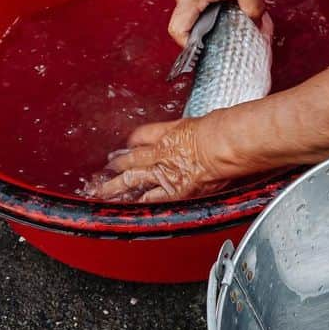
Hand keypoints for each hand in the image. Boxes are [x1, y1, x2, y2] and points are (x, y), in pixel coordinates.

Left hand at [95, 117, 232, 202]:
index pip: (142, 136)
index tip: (128, 145)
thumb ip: (193, 130)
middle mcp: (162, 153)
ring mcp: (165, 172)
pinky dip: (141, 202)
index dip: (133, 141)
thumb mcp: (204, 122)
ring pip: (132, 178)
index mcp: (170, 133)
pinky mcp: (174, 190)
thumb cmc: (222, 130)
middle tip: (106, 168)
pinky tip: (130, 207)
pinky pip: (152, 198)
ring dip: (116, 186)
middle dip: (117, 163)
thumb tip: (198, 131)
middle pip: (131, 158)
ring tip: (102, 191)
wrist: (226, 144)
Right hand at [168, 0, 263, 46]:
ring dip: (204, 16)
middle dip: (203, 31)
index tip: (206, 48)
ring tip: (223, 16)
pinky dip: (203, 5)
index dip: (190, 44)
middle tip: (222, 34)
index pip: (178, 30)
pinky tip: (219, 2)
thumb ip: (254, 12)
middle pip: (184, 22)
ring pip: (188, 10)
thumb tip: (260, 29)